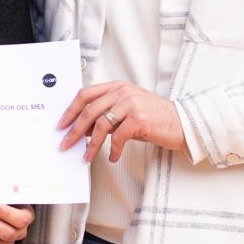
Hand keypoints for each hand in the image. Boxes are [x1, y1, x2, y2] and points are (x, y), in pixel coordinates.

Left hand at [58, 81, 185, 161]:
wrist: (182, 122)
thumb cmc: (154, 118)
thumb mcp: (128, 110)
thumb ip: (108, 114)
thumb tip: (85, 129)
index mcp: (117, 87)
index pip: (86, 94)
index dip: (71, 110)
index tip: (61, 124)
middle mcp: (122, 92)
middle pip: (89, 110)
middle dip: (74, 129)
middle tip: (66, 143)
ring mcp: (131, 104)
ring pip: (100, 125)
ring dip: (91, 144)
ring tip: (87, 157)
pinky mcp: (139, 119)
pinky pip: (117, 137)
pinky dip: (113, 150)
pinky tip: (113, 157)